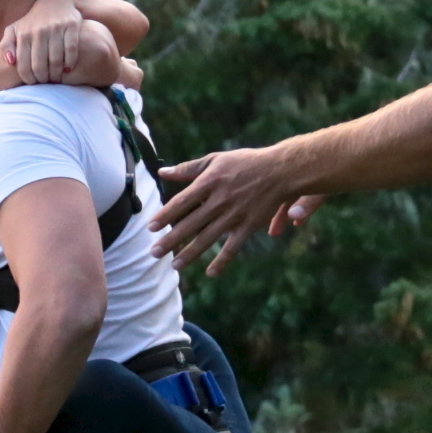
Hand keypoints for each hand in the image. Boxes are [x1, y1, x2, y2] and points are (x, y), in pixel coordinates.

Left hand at [3, 11, 117, 85]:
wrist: (56, 2)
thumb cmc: (33, 22)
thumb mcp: (15, 29)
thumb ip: (6, 45)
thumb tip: (10, 62)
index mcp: (24, 34)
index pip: (24, 65)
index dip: (28, 79)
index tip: (33, 83)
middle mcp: (39, 31)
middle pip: (40, 65)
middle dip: (42, 79)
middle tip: (45, 82)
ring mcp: (55, 28)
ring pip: (56, 60)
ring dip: (56, 74)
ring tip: (56, 79)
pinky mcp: (71, 25)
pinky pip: (71, 50)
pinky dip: (70, 63)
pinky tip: (67, 69)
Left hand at [148, 147, 313, 272]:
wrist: (281, 170)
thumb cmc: (246, 163)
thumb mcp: (216, 159)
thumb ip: (189, 168)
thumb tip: (163, 172)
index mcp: (209, 182)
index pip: (181, 202)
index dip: (165, 215)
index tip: (150, 228)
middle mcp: (219, 200)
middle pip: (190, 224)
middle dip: (170, 240)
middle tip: (154, 253)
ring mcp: (234, 215)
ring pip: (207, 238)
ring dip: (190, 254)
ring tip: (174, 265)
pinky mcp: (248, 225)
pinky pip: (233, 247)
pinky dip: (222, 261)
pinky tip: (210, 273)